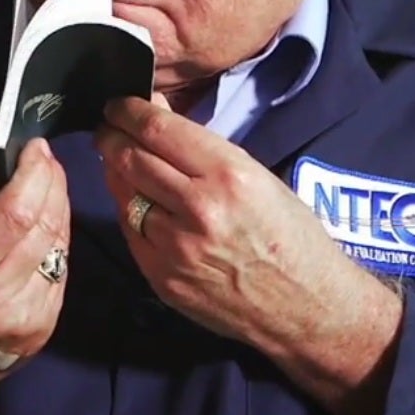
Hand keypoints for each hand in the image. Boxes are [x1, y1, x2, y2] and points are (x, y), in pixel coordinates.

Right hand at [0, 138, 70, 414]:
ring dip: (58, 209)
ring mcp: (26, 318)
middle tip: (45, 159)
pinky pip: (61, 270)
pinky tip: (44, 227)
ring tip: (46, 186)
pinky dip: (56, 242)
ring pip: (60, 245)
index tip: (36, 146)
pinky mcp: (44, 329)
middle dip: (51, 183)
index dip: (33, 173)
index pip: (13, 212)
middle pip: (44, 225)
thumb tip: (9, 163)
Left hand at [93, 94, 402, 414]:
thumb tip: (156, 113)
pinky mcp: (162, 278)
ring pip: (124, 196)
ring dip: (116, 174)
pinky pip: (131, 233)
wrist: (308, 309)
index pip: (158, 130)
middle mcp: (198, 209)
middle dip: (111, 137)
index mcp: (228, 176)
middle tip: (106, 128)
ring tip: (118, 161)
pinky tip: (135, 200)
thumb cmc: (292, 236)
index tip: (118, 105)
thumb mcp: (259, 177)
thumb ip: (202, 148)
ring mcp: (176, 248)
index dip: (128, 112)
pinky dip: (129, 211)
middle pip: (131, 159)